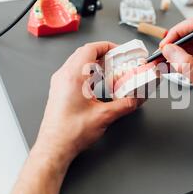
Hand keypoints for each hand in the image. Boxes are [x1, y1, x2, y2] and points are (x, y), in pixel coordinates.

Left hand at [35, 42, 141, 163]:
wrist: (54, 147)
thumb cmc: (70, 132)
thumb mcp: (104, 116)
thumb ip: (125, 104)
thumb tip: (137, 98)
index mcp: (73, 76)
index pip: (90, 49)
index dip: (107, 46)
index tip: (118, 51)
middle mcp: (63, 76)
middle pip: (84, 54)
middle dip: (103, 56)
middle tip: (117, 62)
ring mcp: (59, 84)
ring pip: (78, 64)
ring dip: (95, 66)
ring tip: (109, 74)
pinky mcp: (59, 92)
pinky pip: (73, 74)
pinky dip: (87, 75)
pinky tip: (98, 87)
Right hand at [160, 17, 192, 118]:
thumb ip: (185, 64)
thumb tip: (169, 51)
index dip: (178, 32)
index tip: (166, 43)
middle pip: (191, 33)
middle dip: (173, 44)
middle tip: (160, 54)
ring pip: (189, 43)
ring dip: (175, 52)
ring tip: (161, 61)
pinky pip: (192, 53)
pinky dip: (180, 59)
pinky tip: (170, 65)